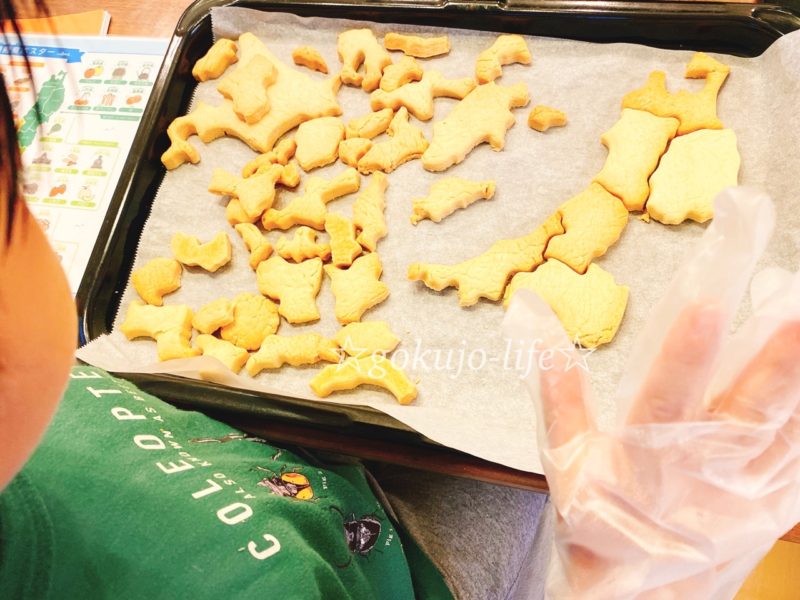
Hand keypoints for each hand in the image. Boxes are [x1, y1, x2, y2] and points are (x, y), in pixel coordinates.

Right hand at [503, 187, 799, 598]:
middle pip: (757, 388)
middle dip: (786, 330)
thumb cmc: (594, 530)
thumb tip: (527, 308)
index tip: (726, 231)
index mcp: (647, 446)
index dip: (705, 299)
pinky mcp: (779, 504)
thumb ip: (552, 380)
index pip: (679, 363)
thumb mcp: (561, 459)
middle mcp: (707, 464)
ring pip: (798, 420)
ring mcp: (752, 488)